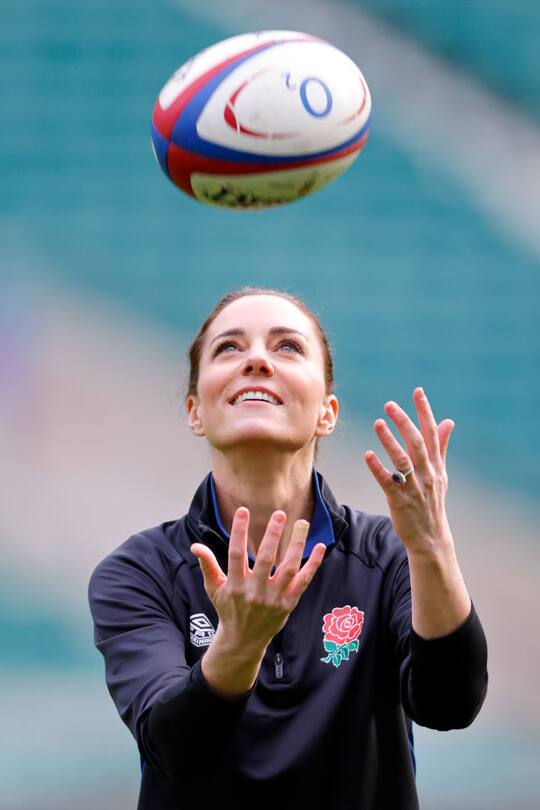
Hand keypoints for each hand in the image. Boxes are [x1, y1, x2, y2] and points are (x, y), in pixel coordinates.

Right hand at [190, 509, 325, 651]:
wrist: (243, 641)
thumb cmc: (228, 609)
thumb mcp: (213, 588)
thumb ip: (207, 565)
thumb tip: (195, 546)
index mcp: (235, 586)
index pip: (236, 554)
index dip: (239, 532)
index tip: (243, 510)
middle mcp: (255, 592)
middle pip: (265, 560)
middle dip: (272, 535)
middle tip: (279, 513)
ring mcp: (273, 599)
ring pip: (288, 569)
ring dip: (296, 545)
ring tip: (302, 523)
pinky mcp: (288, 604)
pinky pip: (303, 582)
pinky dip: (313, 565)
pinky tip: (320, 547)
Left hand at [364, 387, 455, 552]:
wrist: (431, 538)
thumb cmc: (433, 502)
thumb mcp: (441, 473)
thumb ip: (441, 446)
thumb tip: (449, 421)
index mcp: (436, 465)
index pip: (431, 433)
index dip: (424, 411)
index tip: (417, 392)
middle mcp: (427, 474)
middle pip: (416, 442)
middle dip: (404, 421)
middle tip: (389, 404)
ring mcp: (414, 488)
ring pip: (402, 460)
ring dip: (389, 441)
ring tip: (377, 423)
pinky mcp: (400, 501)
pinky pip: (388, 482)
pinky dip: (378, 468)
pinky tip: (367, 455)